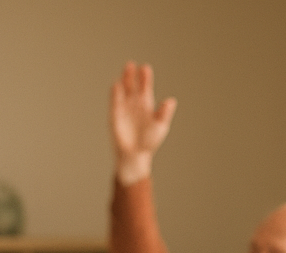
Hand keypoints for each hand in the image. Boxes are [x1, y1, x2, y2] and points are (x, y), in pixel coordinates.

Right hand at [110, 61, 176, 184]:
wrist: (135, 154)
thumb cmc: (149, 141)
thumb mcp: (160, 126)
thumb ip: (164, 113)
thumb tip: (171, 100)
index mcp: (146, 103)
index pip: (145, 86)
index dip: (145, 77)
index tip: (145, 68)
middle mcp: (134, 103)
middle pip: (133, 85)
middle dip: (132, 75)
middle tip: (131, 65)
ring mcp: (124, 108)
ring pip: (122, 90)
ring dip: (123, 80)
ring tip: (124, 70)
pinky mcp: (114, 115)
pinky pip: (114, 102)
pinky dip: (115, 94)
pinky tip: (116, 85)